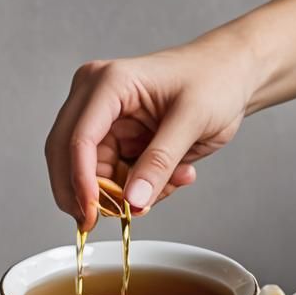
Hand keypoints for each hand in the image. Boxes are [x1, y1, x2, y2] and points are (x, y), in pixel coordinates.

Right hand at [45, 36, 256, 230]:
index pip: (79, 139)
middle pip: (65, 157)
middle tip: (119, 219)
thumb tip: (132, 201)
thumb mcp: (192, 121)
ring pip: (88, 175)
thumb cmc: (214, 80)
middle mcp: (93, 98)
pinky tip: (173, 176)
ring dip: (123, 194)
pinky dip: (136, 190)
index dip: (80, 182)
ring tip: (173, 180)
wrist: (229, 75)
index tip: (92, 216)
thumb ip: (160, 162)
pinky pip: (111, 180)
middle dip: (88, 194)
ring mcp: (100, 120)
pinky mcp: (113, 140)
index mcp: (109, 83)